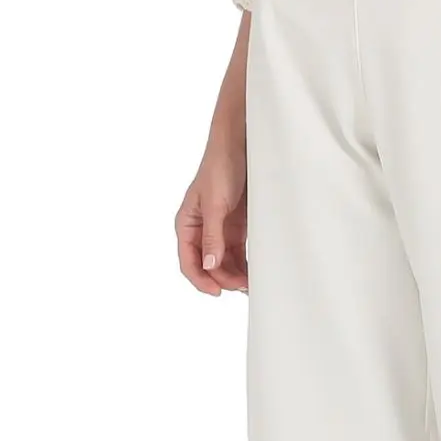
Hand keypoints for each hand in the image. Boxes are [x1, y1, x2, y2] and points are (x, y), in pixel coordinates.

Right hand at [176, 141, 247, 295]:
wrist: (240, 148)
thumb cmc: (220, 169)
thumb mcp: (214, 205)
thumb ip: (212, 236)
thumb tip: (209, 265)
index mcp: (187, 224)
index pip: (188, 261)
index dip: (201, 280)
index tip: (217, 292)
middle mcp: (201, 231)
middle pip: (208, 267)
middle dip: (223, 279)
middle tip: (242, 287)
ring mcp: (219, 232)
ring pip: (224, 264)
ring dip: (235, 276)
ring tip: (251, 284)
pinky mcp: (236, 230)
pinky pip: (237, 256)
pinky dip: (244, 267)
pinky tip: (253, 275)